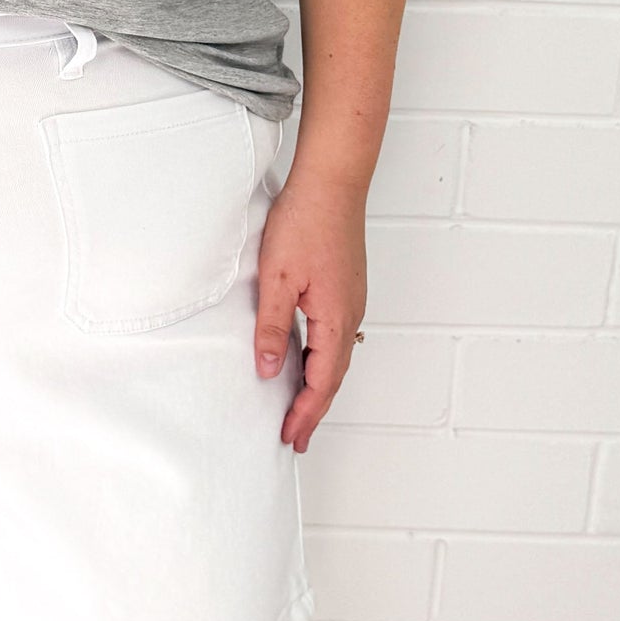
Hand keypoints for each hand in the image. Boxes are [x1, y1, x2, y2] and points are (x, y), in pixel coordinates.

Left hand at [252, 173, 366, 453]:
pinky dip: (322, 361)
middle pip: (334, 377)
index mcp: (336, 319)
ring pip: (336, 357)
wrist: (332, 182)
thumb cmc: (305, 222)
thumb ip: (272, 328)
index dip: (304, 414)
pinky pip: (335, 338)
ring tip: (300, 409)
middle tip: (296, 438)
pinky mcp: (345, 288)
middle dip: (314, 410)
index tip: (290, 438)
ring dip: (319, 387)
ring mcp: (351, 301)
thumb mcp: (277, 279)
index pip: (321, 382)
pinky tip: (307, 361)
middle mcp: (350, 315)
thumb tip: (269, 371)